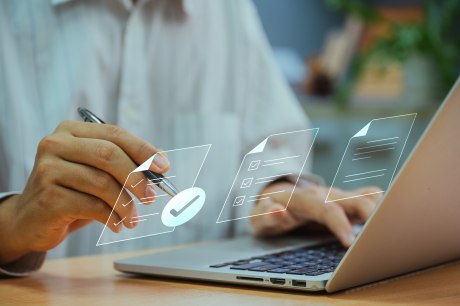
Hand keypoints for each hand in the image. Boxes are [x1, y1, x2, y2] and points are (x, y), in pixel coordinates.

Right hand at [0, 121, 168, 263]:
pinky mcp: (48, 197)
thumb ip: (122, 162)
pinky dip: (111, 217)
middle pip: (109, 155)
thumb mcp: (95, 172)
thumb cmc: (71, 192)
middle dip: (137, 177)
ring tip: (133, 218)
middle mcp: (56, 144)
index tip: (164, 166)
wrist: (29, 219)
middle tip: (152, 197)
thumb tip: (161, 163)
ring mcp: (48, 169)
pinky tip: (117, 225)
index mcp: (71, 131)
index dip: (143, 150)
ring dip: (126, 204)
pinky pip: (92, 206)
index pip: (115, 134)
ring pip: (102, 183)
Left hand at [251, 182, 381, 246]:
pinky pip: (369, 195)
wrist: (273, 199)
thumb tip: (278, 211)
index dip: (340, 224)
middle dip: (371, 215)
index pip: (326, 209)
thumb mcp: (258, 218)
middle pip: (354, 198)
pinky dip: (382, 204)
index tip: (350, 244)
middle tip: (382, 237)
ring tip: (393, 229)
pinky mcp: (345, 199)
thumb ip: (266, 216)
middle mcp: (324, 194)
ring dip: (381, 209)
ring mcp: (337, 195)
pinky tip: (389, 219)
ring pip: (366, 195)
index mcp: (304, 198)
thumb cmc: (267, 212)